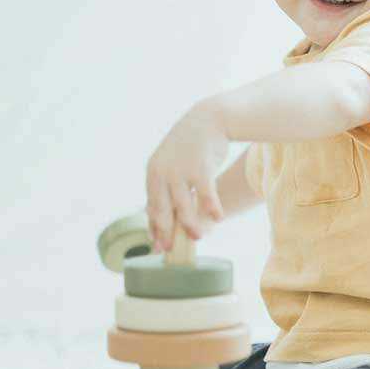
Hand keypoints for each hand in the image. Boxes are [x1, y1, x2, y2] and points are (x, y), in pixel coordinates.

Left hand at [146, 101, 228, 250]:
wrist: (209, 118)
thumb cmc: (192, 144)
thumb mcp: (173, 161)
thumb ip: (168, 183)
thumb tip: (170, 211)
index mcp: (153, 172)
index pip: (151, 205)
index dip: (154, 226)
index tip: (157, 243)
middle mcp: (162, 173)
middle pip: (162, 210)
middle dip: (166, 232)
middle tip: (168, 249)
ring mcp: (181, 171)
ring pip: (184, 206)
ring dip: (191, 224)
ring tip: (197, 237)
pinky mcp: (200, 168)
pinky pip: (205, 195)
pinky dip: (211, 208)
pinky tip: (218, 218)